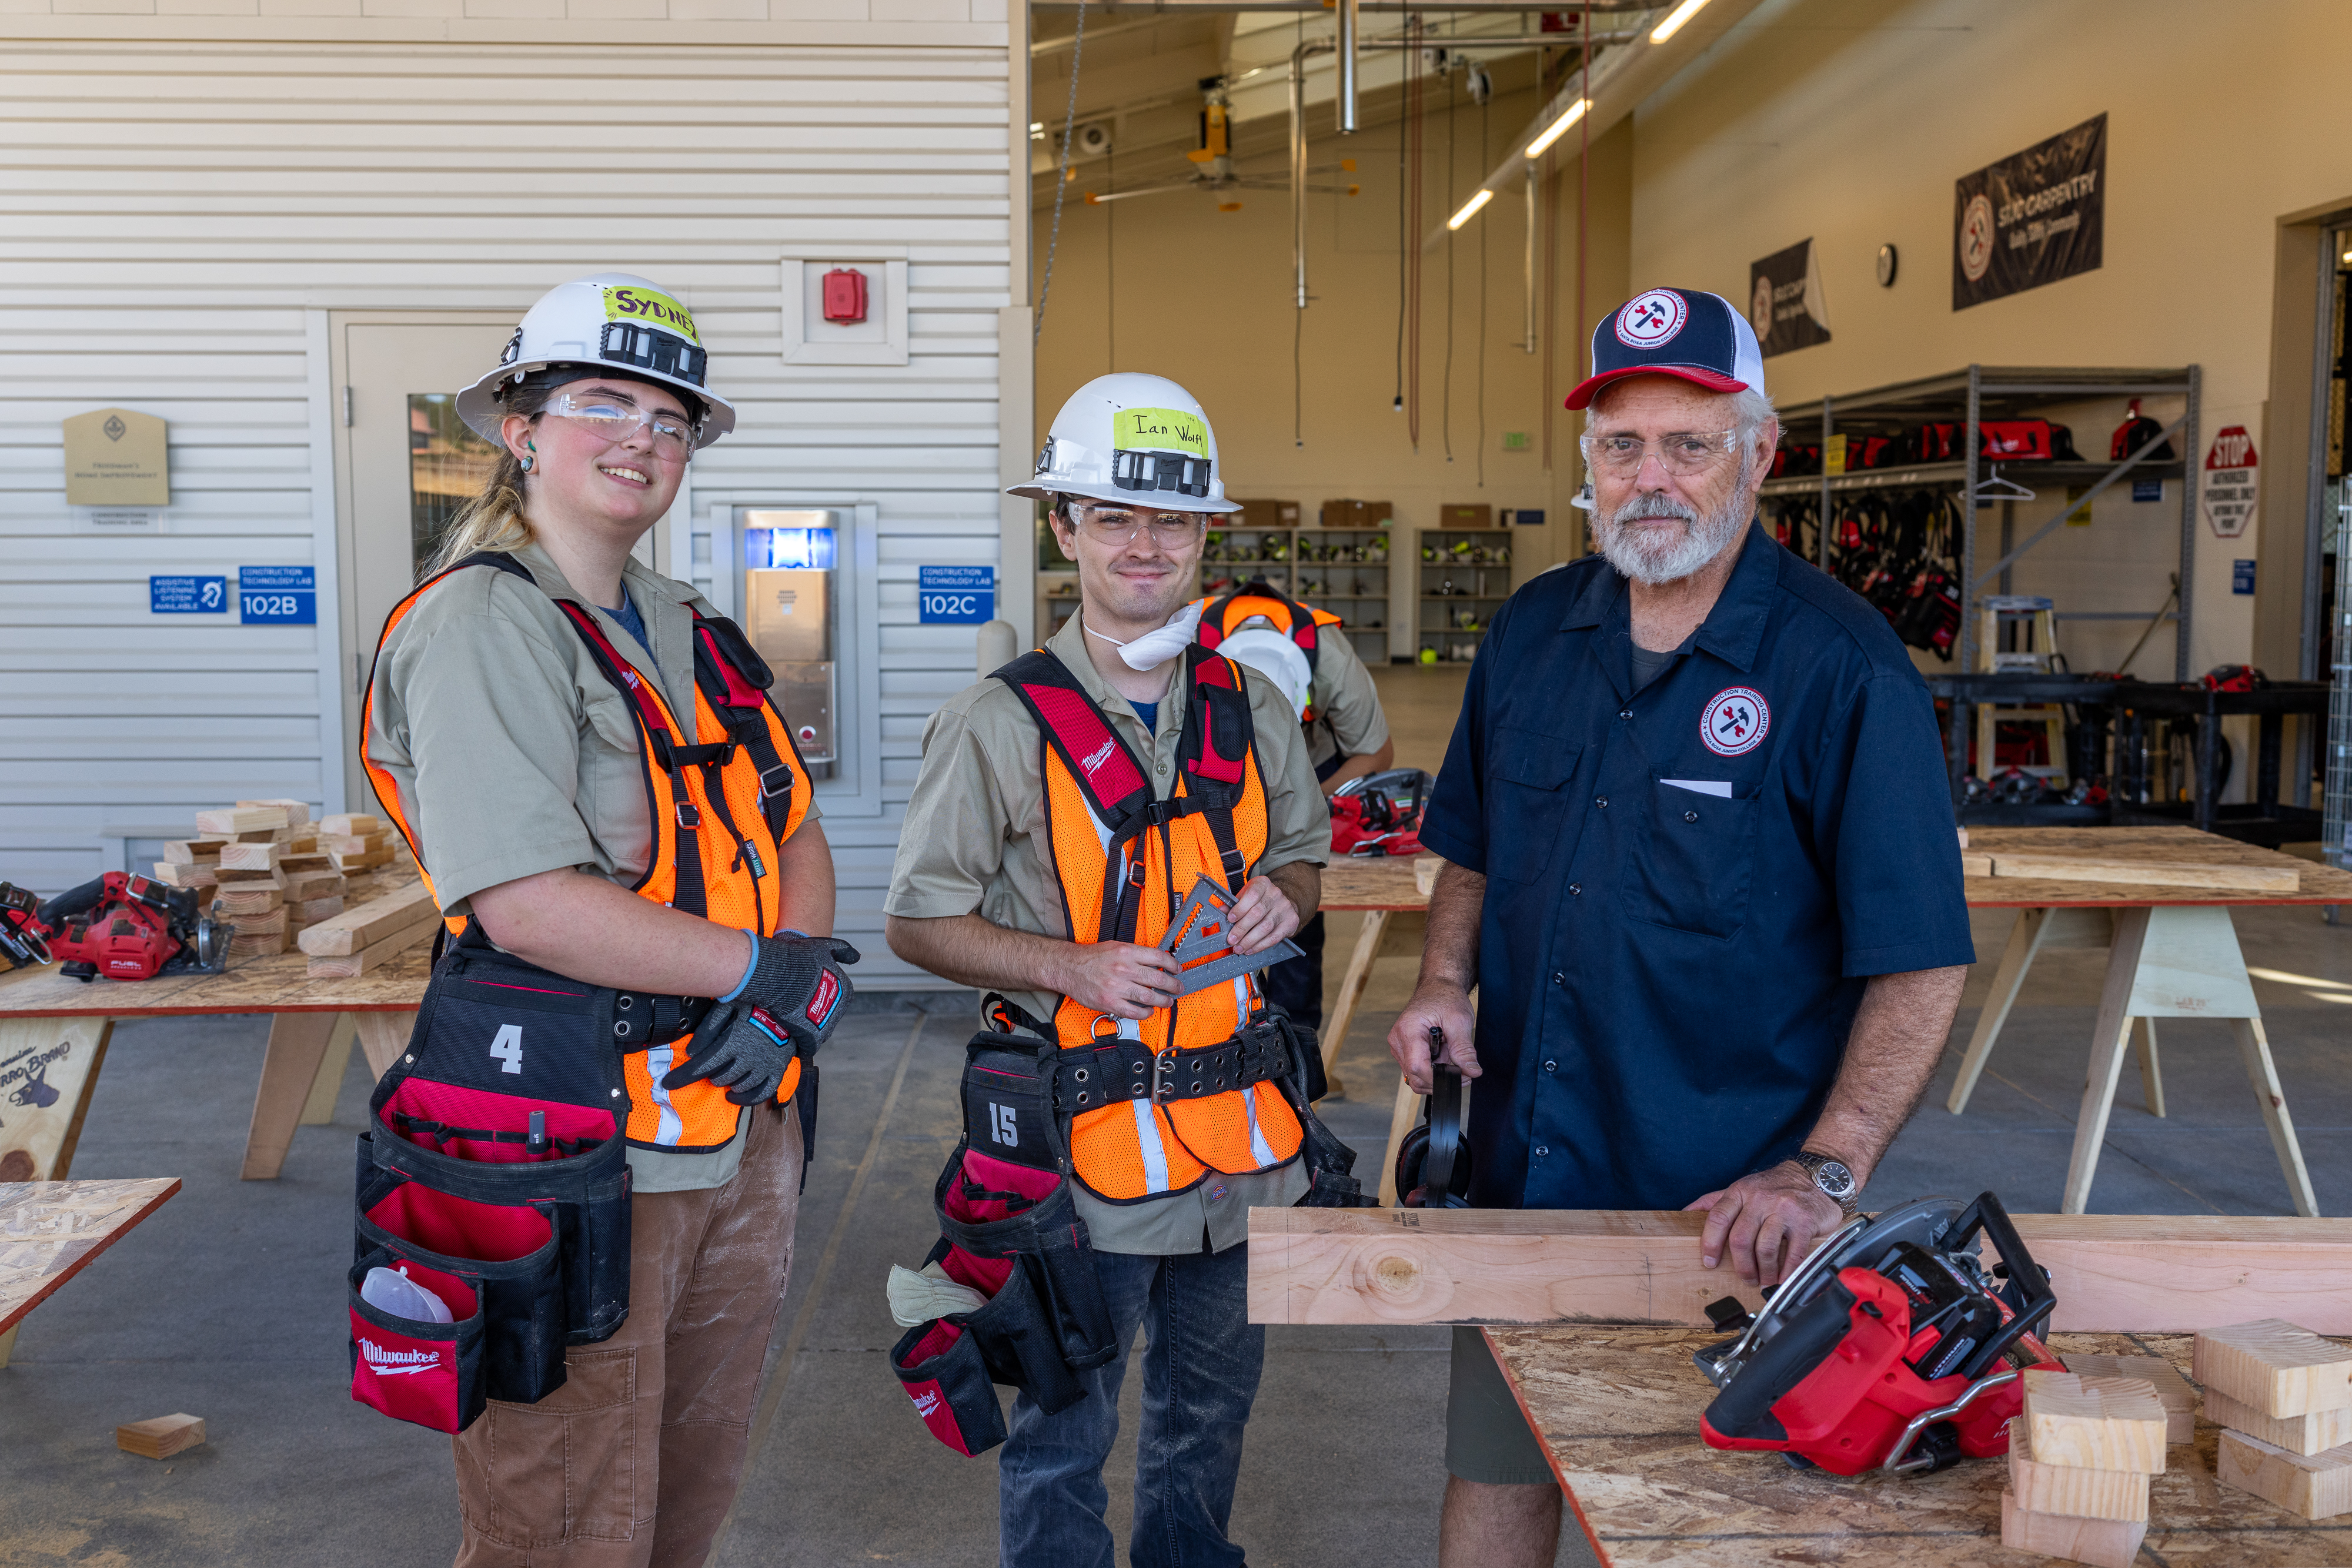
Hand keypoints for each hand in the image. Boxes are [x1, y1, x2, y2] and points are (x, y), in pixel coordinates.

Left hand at [663, 1001, 798, 1105]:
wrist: (794, 1002)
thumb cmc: (757, 1001)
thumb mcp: (729, 1005)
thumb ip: (709, 1028)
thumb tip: (691, 1051)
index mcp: (733, 1043)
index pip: (701, 1066)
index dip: (681, 1077)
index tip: (667, 1083)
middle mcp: (748, 1059)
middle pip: (718, 1077)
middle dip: (706, 1074)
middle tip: (703, 1066)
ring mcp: (764, 1067)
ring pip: (737, 1085)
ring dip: (724, 1083)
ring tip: (719, 1076)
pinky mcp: (778, 1071)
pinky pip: (760, 1094)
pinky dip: (745, 1099)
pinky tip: (734, 1096)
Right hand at [730, 932, 859, 1053]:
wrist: (779, 971)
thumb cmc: (799, 957)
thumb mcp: (825, 947)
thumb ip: (843, 951)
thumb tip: (856, 957)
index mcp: (845, 990)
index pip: (837, 1001)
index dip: (821, 1000)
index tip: (807, 998)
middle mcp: (839, 1007)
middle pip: (828, 1017)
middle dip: (816, 1017)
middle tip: (799, 1012)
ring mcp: (825, 1022)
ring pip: (820, 1032)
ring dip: (809, 1031)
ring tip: (794, 1026)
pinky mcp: (810, 1034)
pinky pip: (809, 1045)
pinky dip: (803, 1046)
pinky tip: (795, 1043)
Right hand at [1057, 941, 1179, 1019]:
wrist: (1068, 968)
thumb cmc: (1091, 958)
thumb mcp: (1116, 947)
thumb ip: (1136, 954)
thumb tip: (1156, 962)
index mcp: (1126, 952)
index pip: (1159, 957)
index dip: (1172, 965)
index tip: (1177, 969)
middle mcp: (1123, 969)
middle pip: (1158, 979)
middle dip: (1173, 985)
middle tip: (1178, 988)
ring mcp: (1117, 987)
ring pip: (1150, 997)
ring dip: (1163, 1001)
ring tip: (1167, 1001)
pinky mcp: (1110, 1003)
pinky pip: (1134, 1012)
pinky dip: (1145, 1013)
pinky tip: (1148, 1010)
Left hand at [1221, 875, 1300, 955]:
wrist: (1283, 902)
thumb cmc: (1261, 899)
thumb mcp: (1246, 895)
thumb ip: (1234, 903)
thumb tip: (1222, 910)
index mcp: (1263, 884)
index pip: (1252, 896)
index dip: (1240, 909)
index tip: (1230, 919)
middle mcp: (1275, 895)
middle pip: (1257, 913)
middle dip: (1242, 929)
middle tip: (1232, 939)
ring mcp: (1284, 908)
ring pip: (1265, 927)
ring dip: (1249, 940)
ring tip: (1239, 947)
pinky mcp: (1290, 922)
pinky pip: (1274, 937)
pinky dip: (1260, 945)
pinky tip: (1251, 949)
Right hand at [1387, 981, 1478, 1093]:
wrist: (1437, 987)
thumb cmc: (1445, 997)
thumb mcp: (1459, 1020)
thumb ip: (1464, 1049)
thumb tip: (1473, 1072)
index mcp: (1408, 1031)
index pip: (1417, 1067)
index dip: (1439, 1077)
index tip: (1461, 1076)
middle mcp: (1398, 1041)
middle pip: (1415, 1077)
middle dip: (1440, 1079)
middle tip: (1463, 1070)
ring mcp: (1400, 1048)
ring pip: (1416, 1077)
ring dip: (1438, 1075)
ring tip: (1452, 1057)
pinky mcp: (1405, 1051)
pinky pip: (1417, 1071)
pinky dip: (1434, 1070)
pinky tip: (1444, 1056)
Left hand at [1684, 1162, 1845, 1287]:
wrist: (1814, 1177)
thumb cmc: (1772, 1187)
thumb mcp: (1741, 1189)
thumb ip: (1714, 1202)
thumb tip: (1683, 1215)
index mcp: (1740, 1193)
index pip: (1718, 1218)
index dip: (1710, 1243)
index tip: (1709, 1263)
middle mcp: (1760, 1199)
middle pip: (1740, 1239)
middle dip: (1741, 1266)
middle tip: (1746, 1278)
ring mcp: (1783, 1209)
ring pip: (1765, 1249)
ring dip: (1764, 1272)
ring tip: (1765, 1279)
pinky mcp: (1805, 1221)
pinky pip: (1794, 1253)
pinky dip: (1787, 1271)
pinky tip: (1784, 1278)